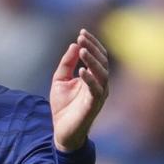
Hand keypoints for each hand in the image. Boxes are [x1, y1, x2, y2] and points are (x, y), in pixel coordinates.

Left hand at [50, 29, 110, 151]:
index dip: (92, 43)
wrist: (62, 131)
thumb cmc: (63, 106)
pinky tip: (82, 70)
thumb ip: (66, 64)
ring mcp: (99, 95)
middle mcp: (100, 84)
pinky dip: (90, 79)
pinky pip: (96, 90)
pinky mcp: (94, 105)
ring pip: (102, 74)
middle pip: (102, 61)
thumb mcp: (60, 80)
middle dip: (93, 48)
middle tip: (82, 37)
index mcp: (93, 77)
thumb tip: (73, 45)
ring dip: (93, 60)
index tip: (82, 32)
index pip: (98, 56)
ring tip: (82, 50)